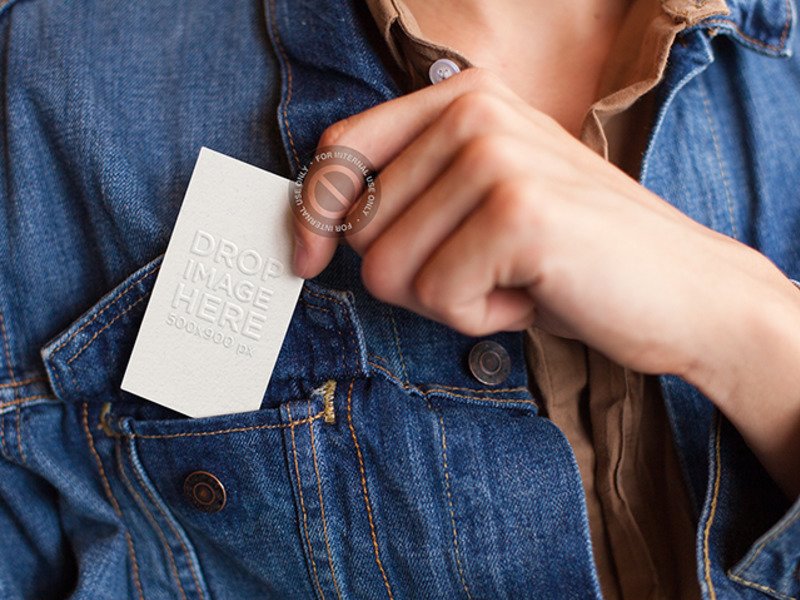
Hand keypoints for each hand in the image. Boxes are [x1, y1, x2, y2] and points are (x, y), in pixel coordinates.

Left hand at [292, 68, 799, 495]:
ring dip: (451, 299)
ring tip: (515, 278)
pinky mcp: (516, 212)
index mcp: (461, 99)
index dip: (314, 214)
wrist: (684, 290)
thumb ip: (411, 197)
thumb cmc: (572, 256)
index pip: (341, 151)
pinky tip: (533, 294)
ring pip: (389, 270)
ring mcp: (495, 157)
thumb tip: (317, 231)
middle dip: (414, 274)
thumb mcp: (483, 205)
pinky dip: (481, 318)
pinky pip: (439, 298)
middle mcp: (474, 113)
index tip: (307, 259)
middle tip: (486, 269)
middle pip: (360, 227)